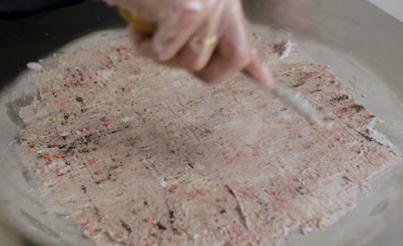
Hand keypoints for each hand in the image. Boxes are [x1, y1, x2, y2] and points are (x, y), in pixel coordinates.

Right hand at [110, 0, 273, 86]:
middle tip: (172, 54)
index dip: (254, 67)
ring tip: (146, 35)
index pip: (247, 40)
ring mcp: (209, 3)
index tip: (265, 82)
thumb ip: (207, 34)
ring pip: (195, 59)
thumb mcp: (182, 10)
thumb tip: (243, 67)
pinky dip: (145, 47)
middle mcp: (223, 1)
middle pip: (234, 59)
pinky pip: (167, 50)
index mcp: (224, 3)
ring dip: (162, 56)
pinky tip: (137, 30)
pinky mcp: (188, 8)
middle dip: (200, 70)